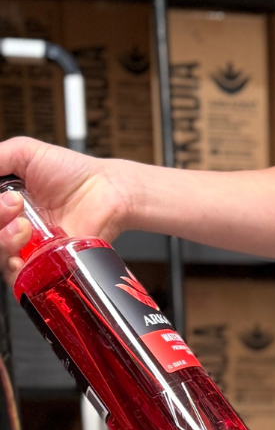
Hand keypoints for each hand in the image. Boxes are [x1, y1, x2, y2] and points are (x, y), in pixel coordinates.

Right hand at [1, 137, 130, 286]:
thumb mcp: (24, 153)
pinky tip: (20, 253)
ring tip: (24, 225)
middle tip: (14, 203)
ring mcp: (26, 245)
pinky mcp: (44, 263)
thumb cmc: (72, 172)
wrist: (108, 192)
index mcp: (2, 202)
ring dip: (3, 239)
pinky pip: (18, 276)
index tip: (2, 197)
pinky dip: (13, 268)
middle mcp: (9, 224)